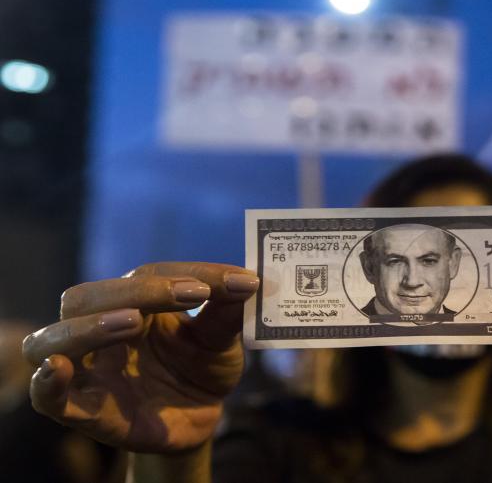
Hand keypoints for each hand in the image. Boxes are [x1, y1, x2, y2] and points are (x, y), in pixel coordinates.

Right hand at [21, 262, 259, 452]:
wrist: (200, 417)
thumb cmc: (203, 368)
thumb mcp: (222, 340)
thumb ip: (227, 313)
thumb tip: (246, 281)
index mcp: (135, 302)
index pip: (146, 275)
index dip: (187, 274)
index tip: (233, 281)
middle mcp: (101, 328)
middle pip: (87, 297)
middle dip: (135, 291)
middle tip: (190, 295)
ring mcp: (88, 369)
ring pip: (52, 339)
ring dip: (88, 327)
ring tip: (131, 322)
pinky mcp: (84, 410)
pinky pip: (47, 398)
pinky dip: (45, 383)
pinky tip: (58, 368)